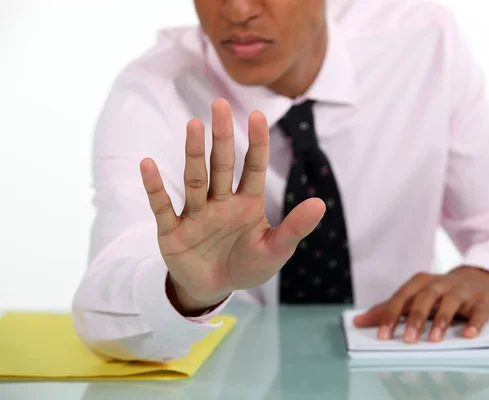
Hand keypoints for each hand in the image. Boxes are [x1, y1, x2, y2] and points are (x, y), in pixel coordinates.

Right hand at [140, 99, 325, 311]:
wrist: (214, 290)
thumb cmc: (247, 266)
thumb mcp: (275, 250)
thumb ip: (294, 228)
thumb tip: (320, 203)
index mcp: (247, 203)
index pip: (253, 168)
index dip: (256, 143)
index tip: (257, 115)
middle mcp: (221, 202)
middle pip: (222, 165)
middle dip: (222, 137)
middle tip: (220, 103)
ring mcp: (196, 214)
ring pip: (195, 180)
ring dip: (193, 154)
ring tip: (194, 125)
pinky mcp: (173, 231)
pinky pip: (163, 207)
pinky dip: (155, 188)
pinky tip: (148, 164)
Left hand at [353, 266, 488, 342]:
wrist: (477, 278)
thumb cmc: (438, 292)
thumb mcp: (414, 297)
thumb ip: (388, 309)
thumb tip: (358, 321)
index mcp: (421, 282)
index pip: (403, 296)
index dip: (392, 314)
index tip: (382, 335)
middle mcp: (441, 283)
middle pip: (426, 296)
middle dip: (417, 318)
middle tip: (408, 341)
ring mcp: (463, 290)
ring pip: (451, 301)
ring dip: (442, 320)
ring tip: (434, 340)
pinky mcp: (483, 301)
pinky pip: (479, 310)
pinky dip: (475, 322)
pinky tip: (469, 335)